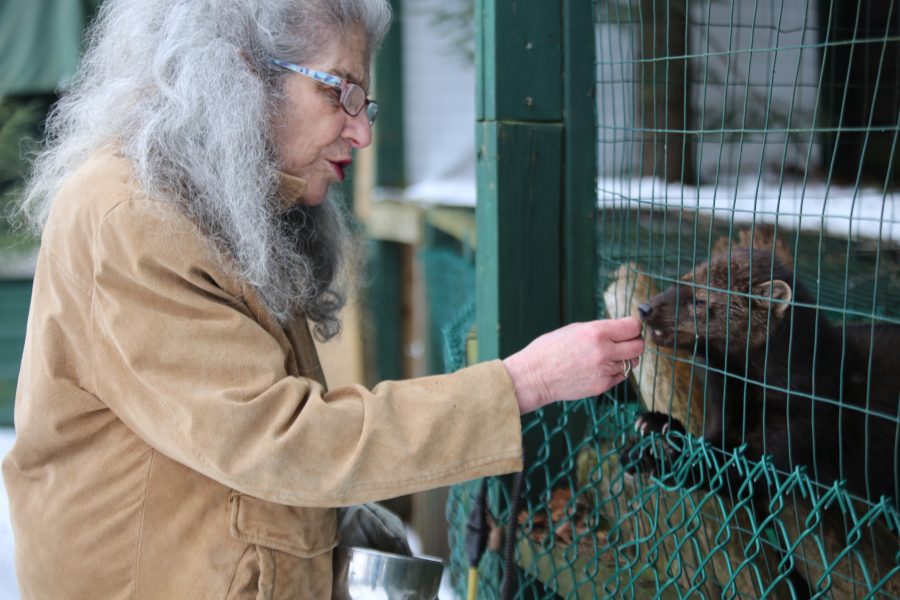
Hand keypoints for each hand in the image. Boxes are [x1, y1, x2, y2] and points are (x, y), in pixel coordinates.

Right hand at [502, 317, 643, 413]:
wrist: (534, 376)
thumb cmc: (550, 349)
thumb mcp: (575, 329)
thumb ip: (601, 329)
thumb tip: (621, 330)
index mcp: (596, 332)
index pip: (633, 327)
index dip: (632, 327)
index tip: (628, 329)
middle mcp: (603, 351)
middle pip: (638, 346)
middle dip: (633, 343)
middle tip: (624, 343)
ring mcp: (604, 370)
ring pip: (632, 363)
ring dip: (625, 359)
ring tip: (608, 356)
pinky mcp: (602, 386)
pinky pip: (620, 377)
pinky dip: (615, 372)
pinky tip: (599, 368)